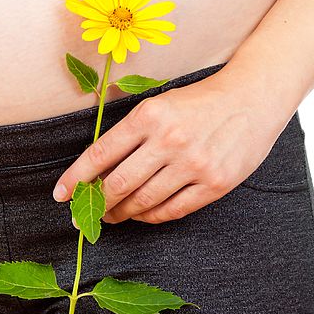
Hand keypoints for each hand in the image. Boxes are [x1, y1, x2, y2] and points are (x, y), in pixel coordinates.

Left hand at [52, 71, 291, 223]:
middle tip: (85, 213)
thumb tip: (97, 168)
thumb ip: (130, 132)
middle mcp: (169, 140)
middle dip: (96, 203)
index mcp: (149, 116)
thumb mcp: (159, 104)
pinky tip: (141, 215)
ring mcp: (193, 165)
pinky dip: (151, 216)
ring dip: (122, 213)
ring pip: (144, 201)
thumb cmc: (199, 100)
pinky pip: (173, 210)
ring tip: (112, 216)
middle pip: (119, 184)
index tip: (61, 194)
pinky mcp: (215, 184)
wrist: (252, 98)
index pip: (101, 154)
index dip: (76, 178)